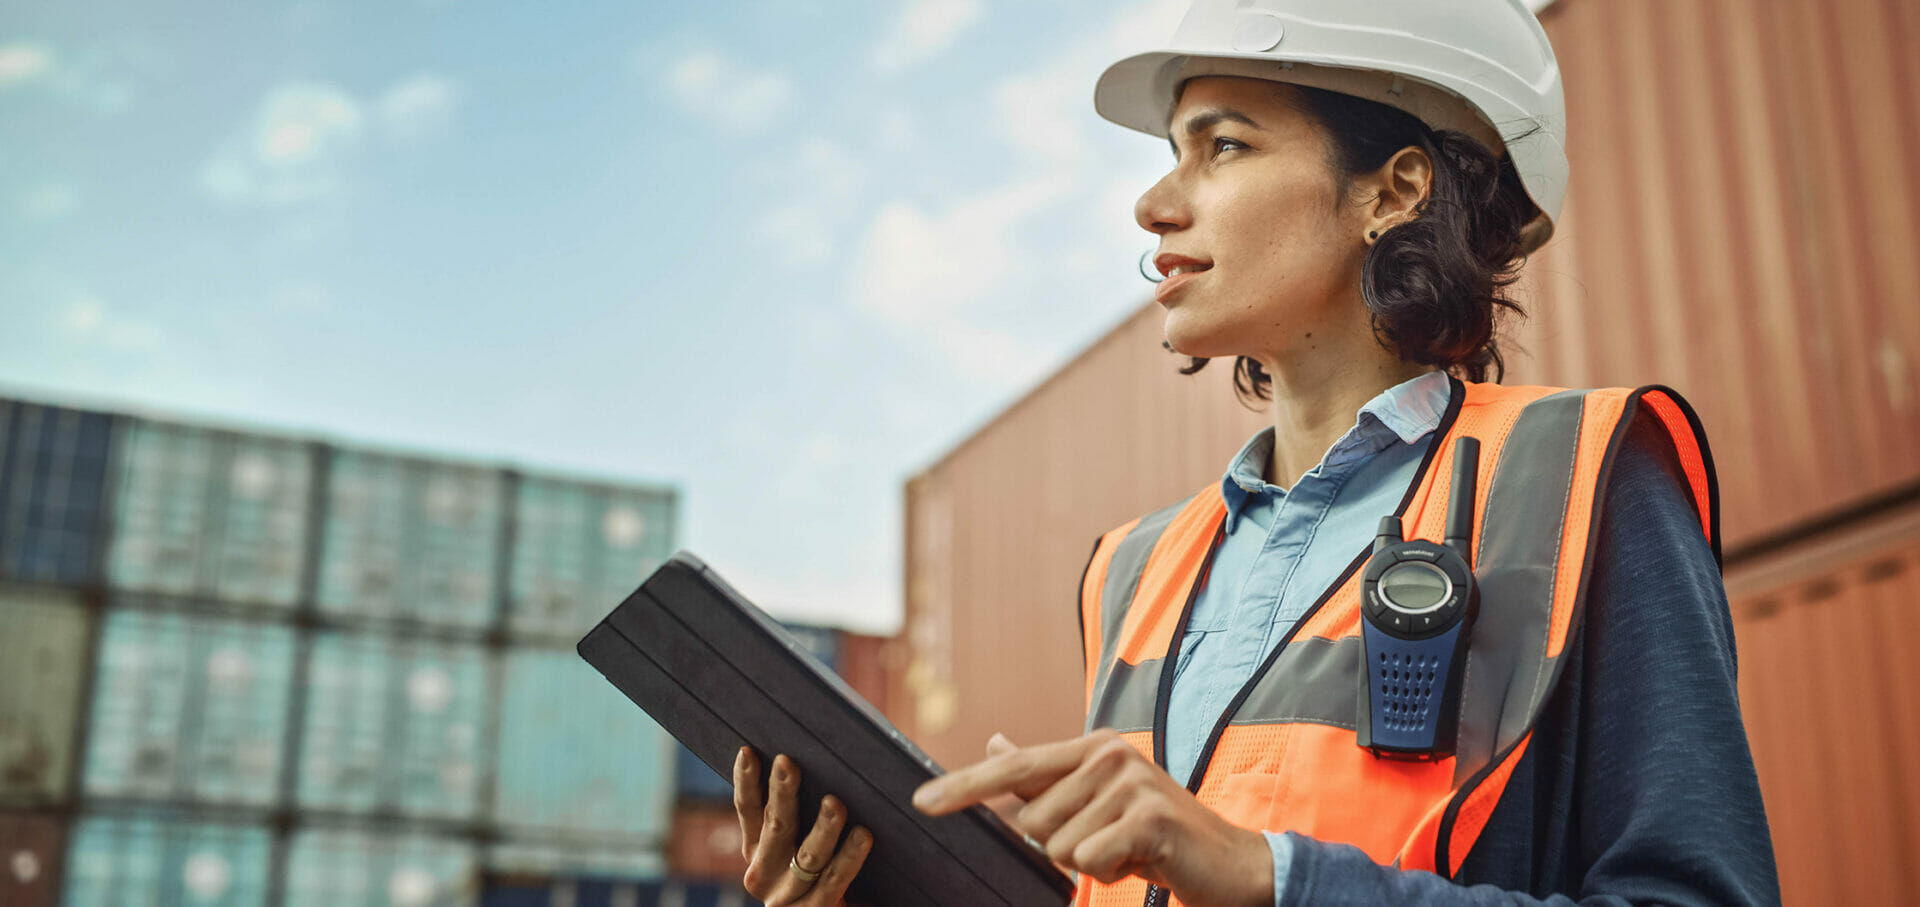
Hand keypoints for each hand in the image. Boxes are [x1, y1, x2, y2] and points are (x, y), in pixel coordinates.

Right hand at [732, 747, 872, 905]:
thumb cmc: (813, 870)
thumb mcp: (791, 846)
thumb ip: (792, 814)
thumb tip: (809, 758)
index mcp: (755, 849)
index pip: (746, 809)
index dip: (746, 780)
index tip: (748, 751)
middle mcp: (763, 873)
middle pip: (775, 826)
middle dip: (782, 793)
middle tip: (788, 763)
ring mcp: (786, 897)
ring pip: (808, 855)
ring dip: (822, 827)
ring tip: (835, 803)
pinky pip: (835, 880)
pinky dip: (850, 856)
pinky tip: (864, 835)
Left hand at [911, 729, 1273, 906]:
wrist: (1229, 864)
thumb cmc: (1155, 836)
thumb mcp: (1097, 801)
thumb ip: (1045, 775)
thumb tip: (993, 741)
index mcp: (1092, 747)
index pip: (1014, 767)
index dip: (965, 786)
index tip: (921, 802)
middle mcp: (1109, 754)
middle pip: (1032, 820)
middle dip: (1062, 846)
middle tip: (1110, 842)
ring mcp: (1130, 782)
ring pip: (1058, 845)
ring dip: (1090, 862)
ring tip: (1129, 851)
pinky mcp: (1148, 815)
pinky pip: (1089, 860)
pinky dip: (1111, 872)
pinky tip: (1143, 862)